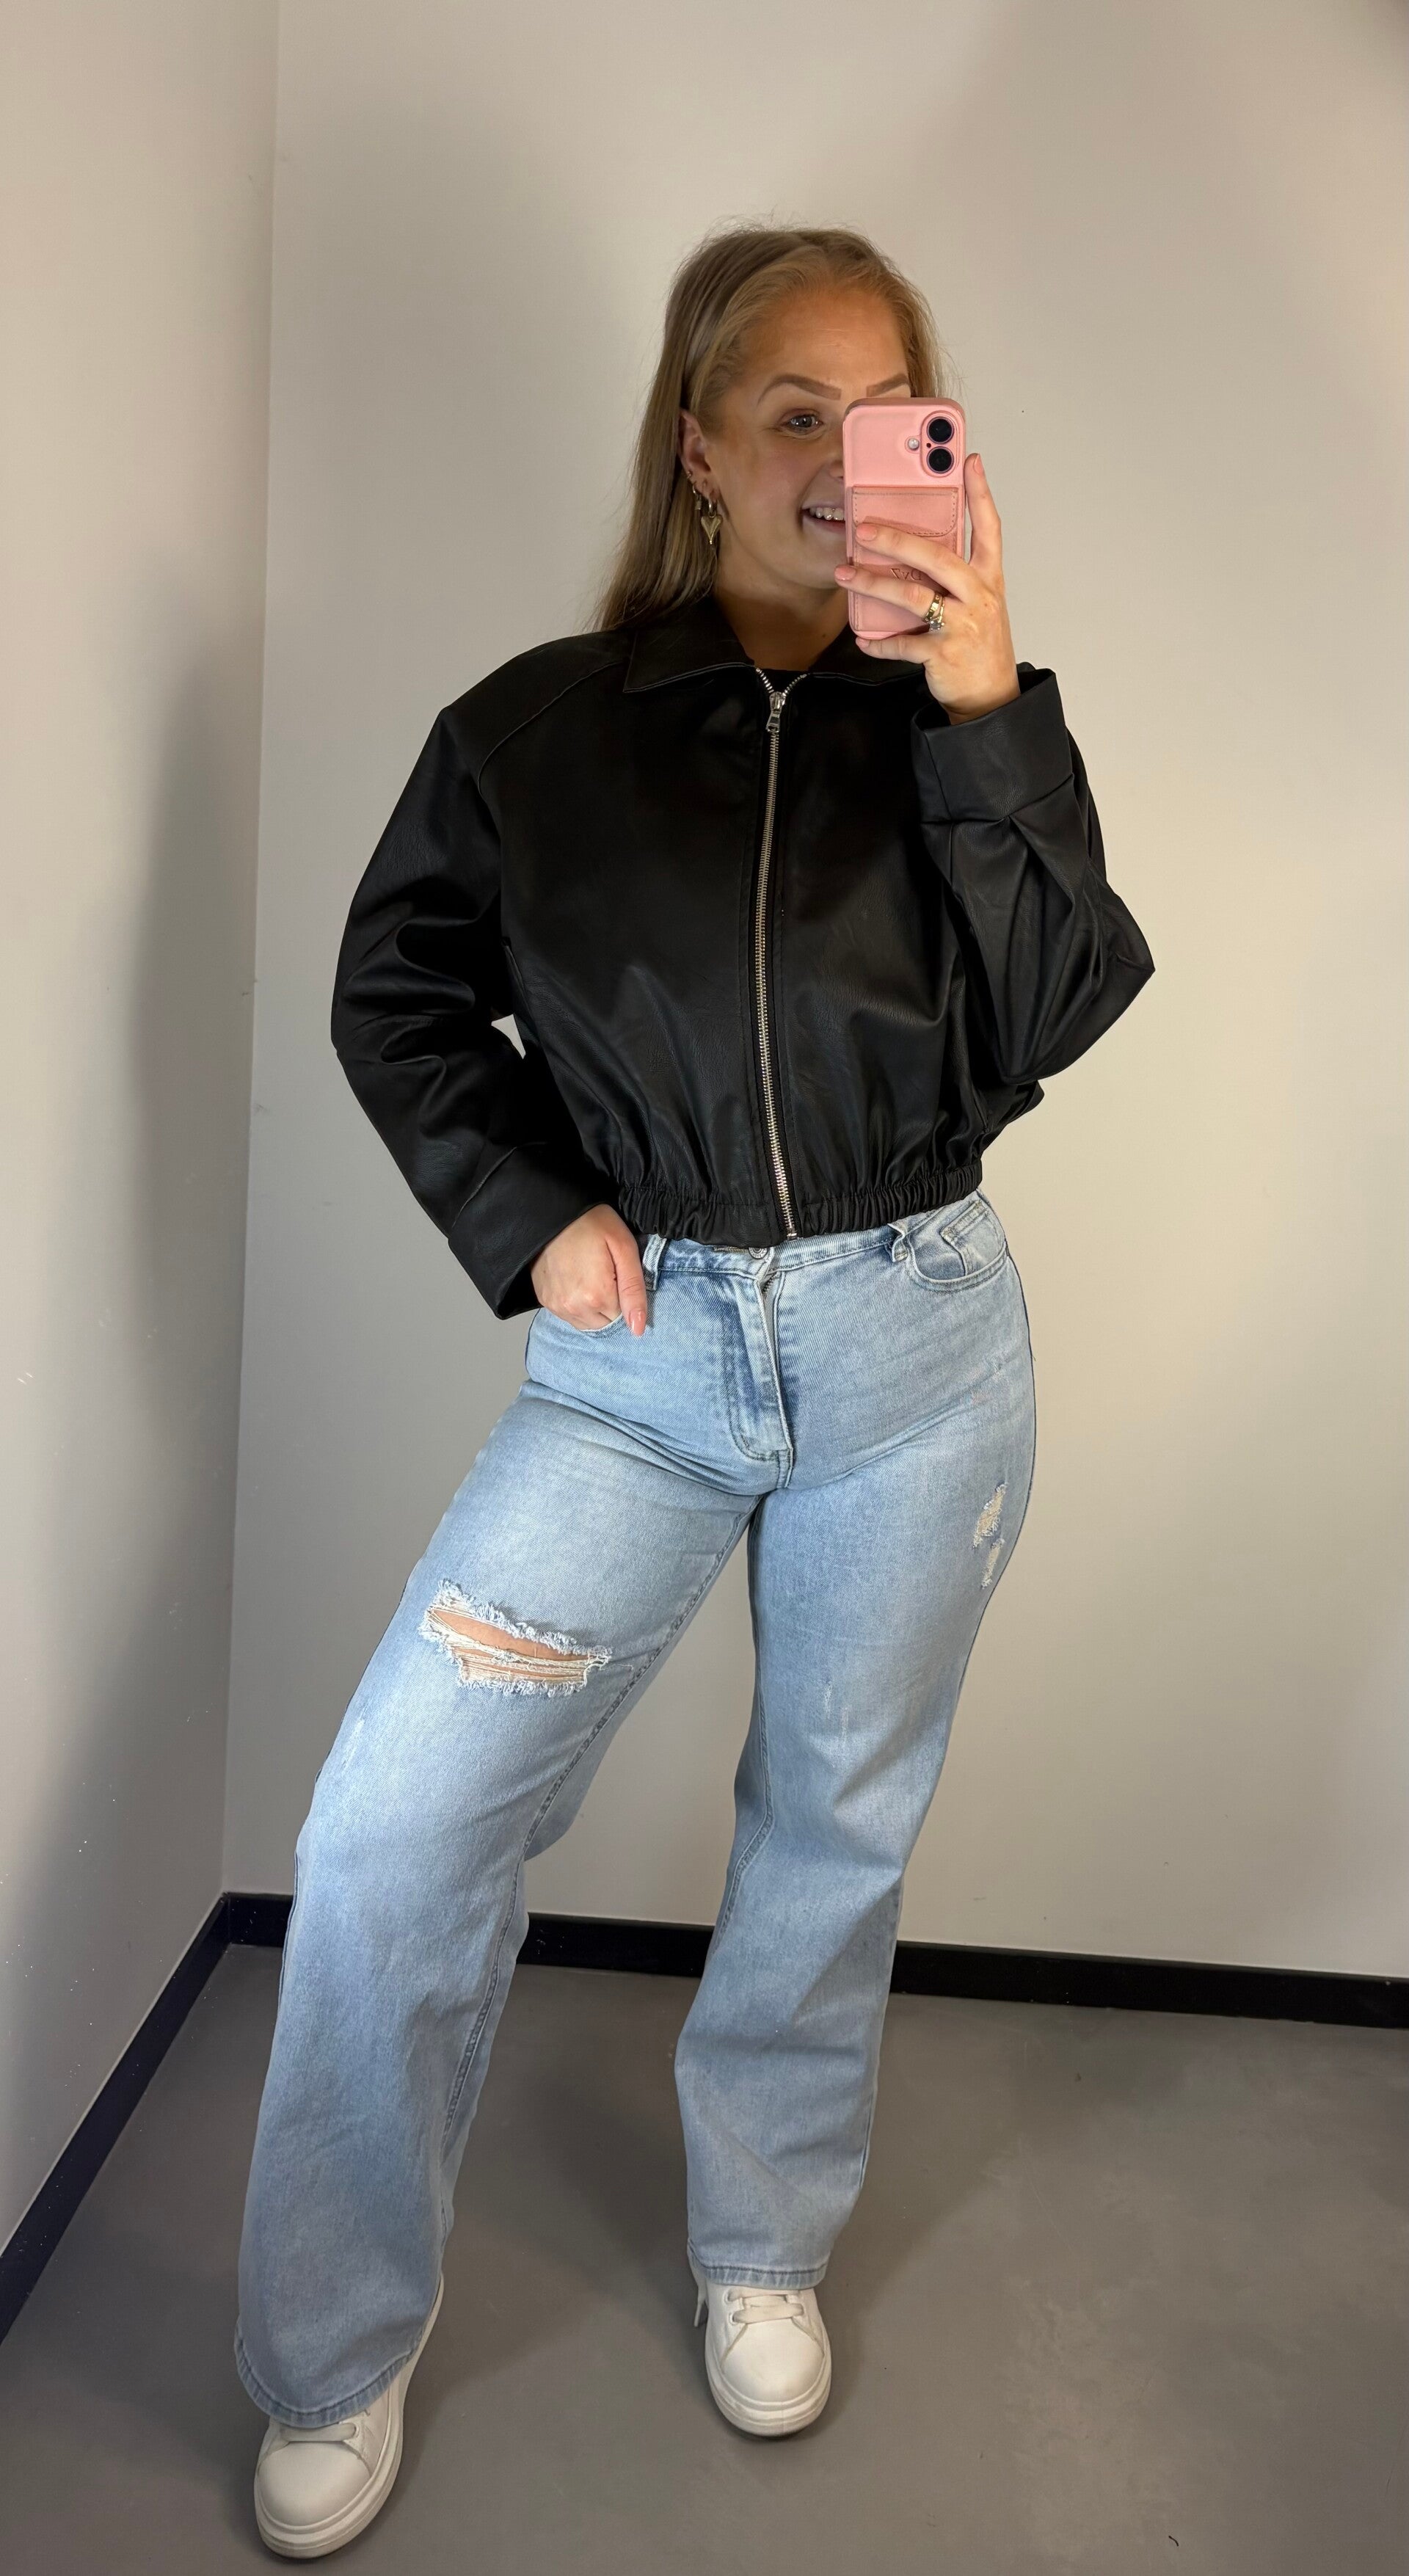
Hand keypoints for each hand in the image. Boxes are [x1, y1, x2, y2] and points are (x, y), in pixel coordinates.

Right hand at [530, 1204, 648, 1333]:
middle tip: (606, 1274)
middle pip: (604, 1324)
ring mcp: (556, 1305)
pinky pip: (568, 1315)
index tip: (620, 1275)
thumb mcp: (624, 1249)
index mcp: (597, 1296)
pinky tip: (577, 1280)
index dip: (625, 1298)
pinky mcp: (545, 1300)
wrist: (554, 1212)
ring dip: (593, 1308)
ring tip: (591, 1276)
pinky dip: (577, 1304)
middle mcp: (574, 1307)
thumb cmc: (592, 1224)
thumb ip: (634, 1290)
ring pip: (587, 1323)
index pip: (623, 1319)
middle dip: (611, 1306)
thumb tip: (638, 1329)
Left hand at [834, 452, 1019, 724]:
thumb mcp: (980, 605)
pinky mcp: (943, 654)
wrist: (991, 698)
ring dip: (873, 584)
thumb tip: (913, 553)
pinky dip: (878, 642)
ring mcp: (961, 625)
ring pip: (912, 597)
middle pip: (936, 557)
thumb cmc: (981, 647)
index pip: (989, 527)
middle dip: (896, 540)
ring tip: (846, 575)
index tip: (968, 461)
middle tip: (864, 529)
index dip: (980, 493)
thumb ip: (955, 577)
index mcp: (988, 579)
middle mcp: (978, 597)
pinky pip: (902, 643)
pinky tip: (863, 638)